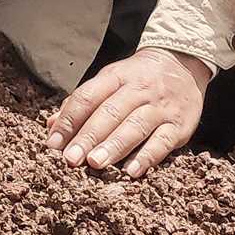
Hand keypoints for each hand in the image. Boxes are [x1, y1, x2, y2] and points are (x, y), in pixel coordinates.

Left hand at [44, 46, 209, 178]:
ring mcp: (160, 107)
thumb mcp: (110, 80)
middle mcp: (138, 90)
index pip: (88, 96)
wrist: (183, 62)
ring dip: (114, 146)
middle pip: (110, 113)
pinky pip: (163, 141)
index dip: (69, 120)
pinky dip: (147, 157)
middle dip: (88, 137)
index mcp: (116, 76)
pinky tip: (132, 171)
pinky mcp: (180, 124)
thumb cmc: (137, 78)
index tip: (54, 143)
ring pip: (135, 126)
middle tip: (71, 159)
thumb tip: (51, 126)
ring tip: (95, 163)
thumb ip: (81, 103)